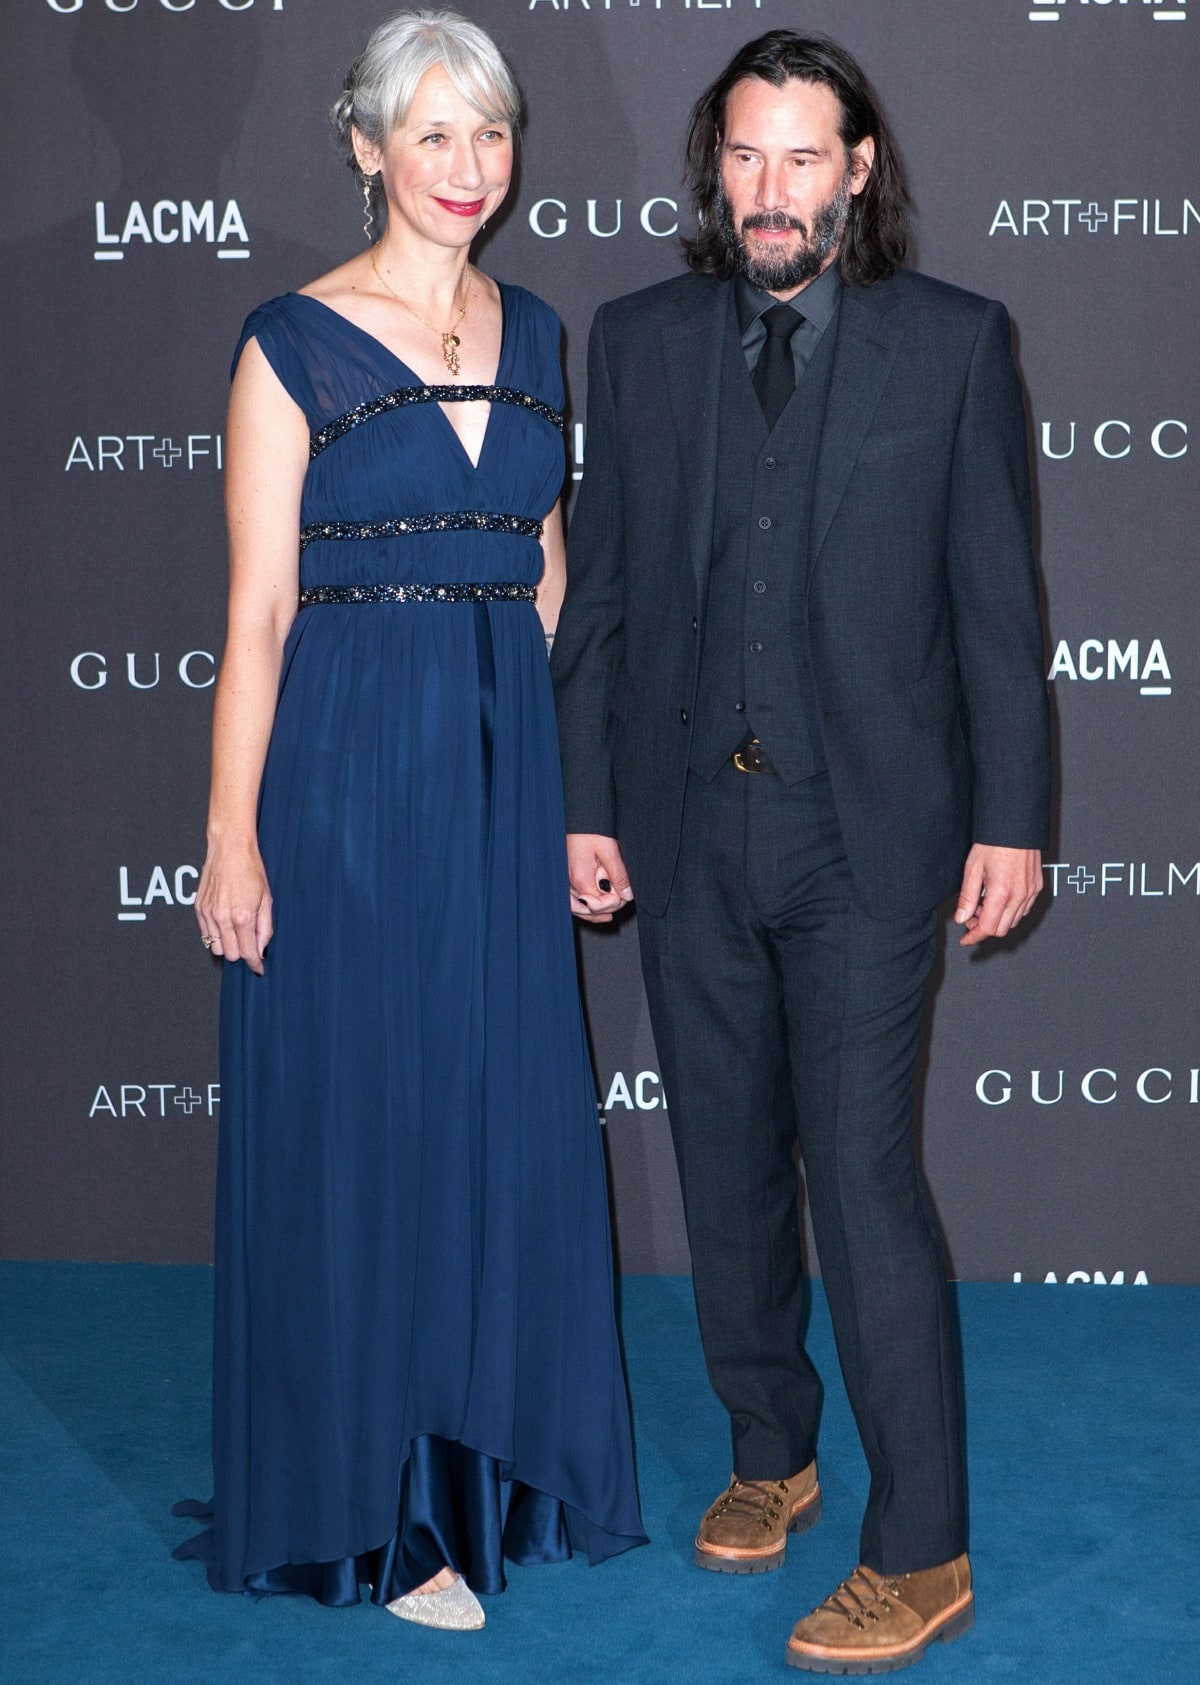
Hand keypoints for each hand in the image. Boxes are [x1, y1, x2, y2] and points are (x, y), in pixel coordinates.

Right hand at [195, 843, 273, 973]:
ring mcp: (208, 914)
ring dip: (227, 946)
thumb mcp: (267, 900)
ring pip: (215, 947)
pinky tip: (225, 926)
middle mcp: (223, 917)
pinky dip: (215, 935)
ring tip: (237, 934)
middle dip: (242, 953)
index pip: (248, 952)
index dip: (255, 964)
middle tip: (250, 943)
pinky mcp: (199, 909)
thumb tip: (262, 949)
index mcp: (243, 916)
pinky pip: (205, 934)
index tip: (259, 968)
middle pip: (231, 955)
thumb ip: (265, 928)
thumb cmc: (251, 870)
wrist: (230, 850)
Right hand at [566, 834, 634, 922]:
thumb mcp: (609, 850)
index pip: (597, 905)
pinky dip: (585, 904)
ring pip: (577, 907)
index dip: (613, 902)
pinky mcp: (566, 874)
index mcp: (579, 878)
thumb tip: (627, 895)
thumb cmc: (590, 828)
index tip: (624, 894)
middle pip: (586, 909)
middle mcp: (568, 882)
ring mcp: (565, 879)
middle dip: (604, 908)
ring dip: (593, 911)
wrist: (578, 813)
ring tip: (608, 914)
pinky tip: (594, 905)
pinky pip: (573, 897)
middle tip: (620, 900)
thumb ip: (618, 875)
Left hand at [954, 844, 1042, 947]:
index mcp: (1001, 893)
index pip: (988, 928)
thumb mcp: (972, 869)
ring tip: (983, 903)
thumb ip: (967, 897)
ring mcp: (1031, 892)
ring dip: (997, 919)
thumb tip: (962, 917)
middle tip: (971, 916)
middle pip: (1001, 929)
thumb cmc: (994, 843)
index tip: (965, 939)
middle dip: (983, 927)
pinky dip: (1010, 911)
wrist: (1015, 826)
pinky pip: (1024, 909)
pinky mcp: (1037, 887)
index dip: (974, 936)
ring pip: (1013, 921)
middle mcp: (1020, 895)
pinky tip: (998, 899)